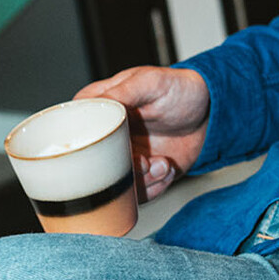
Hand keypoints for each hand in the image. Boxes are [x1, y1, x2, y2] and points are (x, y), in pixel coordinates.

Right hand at [75, 66, 210, 199]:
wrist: (209, 113)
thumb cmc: (179, 89)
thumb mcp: (151, 82)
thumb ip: (123, 90)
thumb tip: (95, 102)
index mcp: (97, 110)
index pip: (69, 134)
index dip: (85, 148)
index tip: (110, 150)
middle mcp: (103, 138)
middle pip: (91, 168)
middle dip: (120, 172)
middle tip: (145, 162)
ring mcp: (118, 160)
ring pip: (111, 188)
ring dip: (141, 183)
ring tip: (162, 164)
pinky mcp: (136, 178)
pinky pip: (133, 197)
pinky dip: (153, 188)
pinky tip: (167, 168)